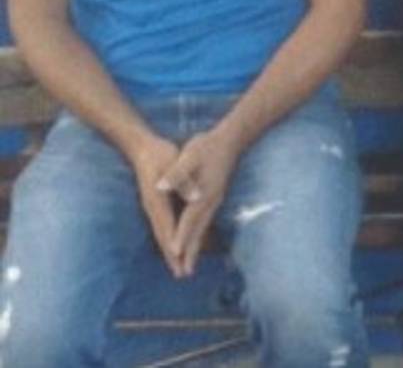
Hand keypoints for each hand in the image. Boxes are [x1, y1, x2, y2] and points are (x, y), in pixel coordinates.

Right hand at [127, 134, 184, 276]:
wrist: (141, 147)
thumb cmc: (159, 154)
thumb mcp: (173, 162)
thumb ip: (182, 180)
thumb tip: (194, 195)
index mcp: (158, 201)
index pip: (169, 228)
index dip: (176, 245)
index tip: (182, 263)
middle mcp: (153, 209)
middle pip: (164, 237)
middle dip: (173, 257)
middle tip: (182, 275)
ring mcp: (153, 208)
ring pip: (163, 235)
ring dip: (171, 252)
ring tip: (179, 268)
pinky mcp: (156, 205)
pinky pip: (164, 228)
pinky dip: (170, 240)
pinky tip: (176, 248)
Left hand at [157, 128, 243, 276]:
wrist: (230, 139)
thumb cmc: (207, 146)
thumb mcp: (189, 156)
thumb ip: (177, 174)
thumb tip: (162, 187)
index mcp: (202, 193)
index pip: (188, 220)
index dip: (180, 237)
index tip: (174, 255)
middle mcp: (210, 201)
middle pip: (198, 231)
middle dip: (190, 252)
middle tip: (184, 273)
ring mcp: (215, 201)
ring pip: (203, 229)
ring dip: (195, 248)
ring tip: (189, 265)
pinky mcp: (215, 198)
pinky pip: (205, 223)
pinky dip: (199, 236)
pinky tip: (197, 242)